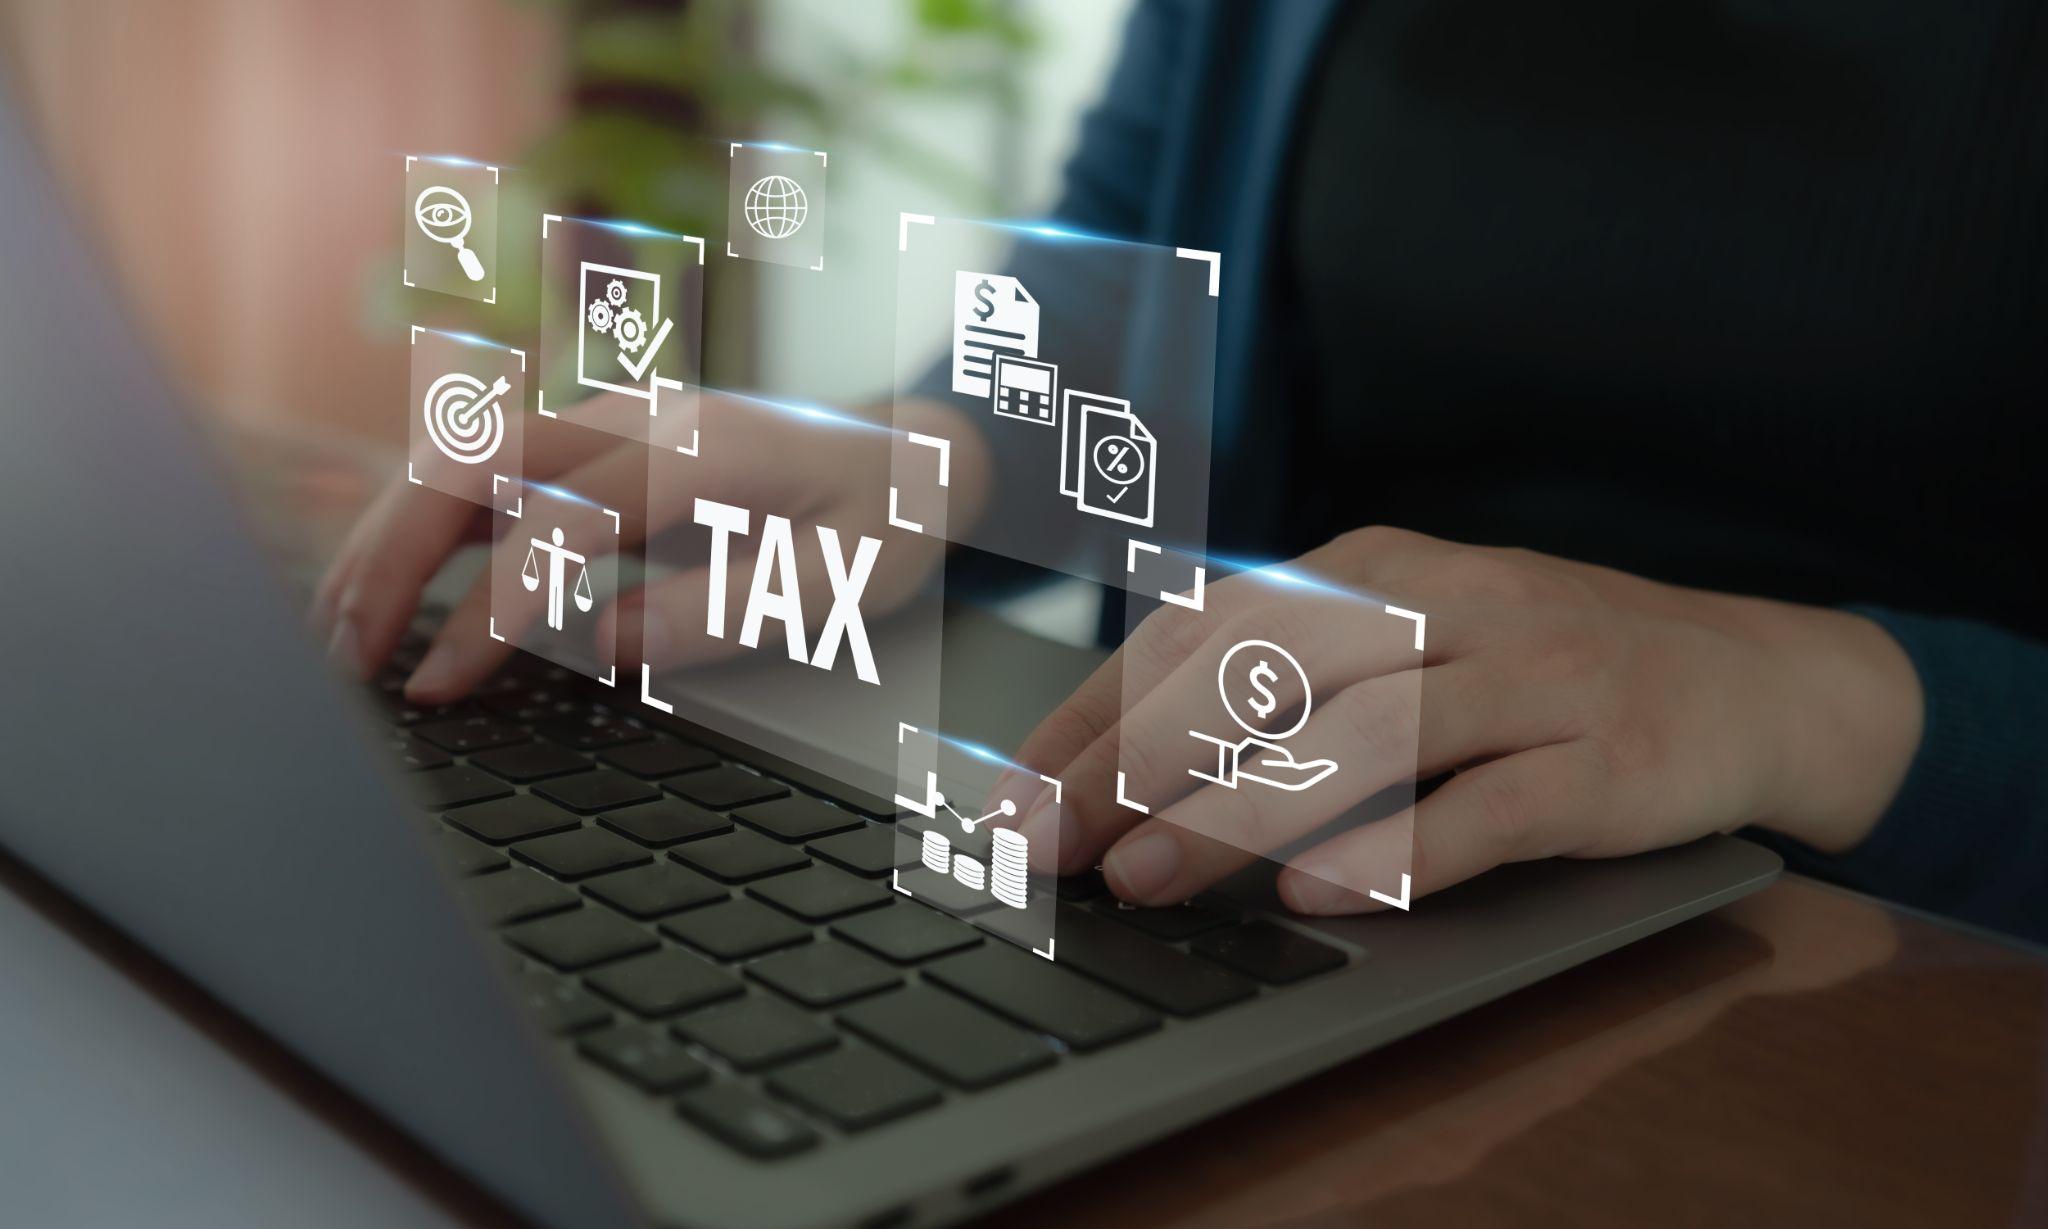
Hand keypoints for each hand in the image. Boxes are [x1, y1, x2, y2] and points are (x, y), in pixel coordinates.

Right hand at [311, 393, 978, 701]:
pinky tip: (386, 588)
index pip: (558, 520)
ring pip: (462, 452)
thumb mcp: (839, 585)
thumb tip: (601, 642)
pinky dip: (421, 524)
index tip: (437, 687)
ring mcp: (610, 414)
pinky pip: (486, 467)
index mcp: (701, 446)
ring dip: (388, 534)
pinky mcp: (593, 437)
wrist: (914, 454)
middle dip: (393, 557)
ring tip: (338, 630)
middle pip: (477, 458)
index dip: (487, 608)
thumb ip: (723, 611)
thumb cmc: (883, 524)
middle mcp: (640, 411)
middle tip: (345, 659)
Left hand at [1000, 527, 1922, 913]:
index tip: (1019, 794)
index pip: (1204, 628)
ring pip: (1365, 735)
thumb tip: (1121, 767)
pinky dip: (1398, 853)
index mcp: (1375, 566)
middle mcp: (1444, 604)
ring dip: (1242, 811)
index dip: (1100, 711)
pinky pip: (1488, 806)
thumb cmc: (1538, 669)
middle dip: (1138, 760)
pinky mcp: (1605, 760)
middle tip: (1051, 844)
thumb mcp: (1408, 638)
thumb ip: (1289, 681)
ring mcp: (1531, 677)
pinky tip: (1319, 896)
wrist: (1753, 675)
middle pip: (1266, 668)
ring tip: (1149, 878)